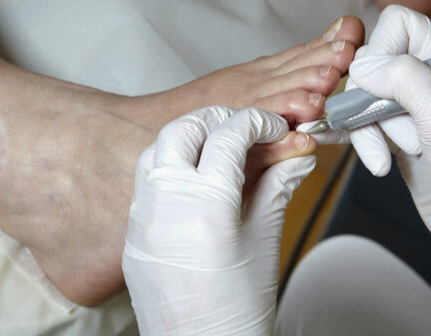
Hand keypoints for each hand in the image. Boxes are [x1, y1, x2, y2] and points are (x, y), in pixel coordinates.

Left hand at [122, 106, 315, 334]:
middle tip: (249, 130)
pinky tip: (202, 178)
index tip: (276, 130)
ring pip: (158, 149)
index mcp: (204, 209)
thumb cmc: (238, 311)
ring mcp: (142, 219)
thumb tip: (296, 158)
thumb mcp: (265, 242)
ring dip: (192, 138)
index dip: (258, 123)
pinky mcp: (134, 233)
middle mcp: (164, 207)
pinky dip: (176, 164)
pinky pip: (149, 179)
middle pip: (183, 130)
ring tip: (225, 150)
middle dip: (219, 120)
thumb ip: (278, 188)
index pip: (228, 136)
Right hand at [317, 5, 430, 275]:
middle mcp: (426, 74)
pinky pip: (360, 121)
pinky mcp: (394, 128)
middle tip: (402, 132)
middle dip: (374, 103)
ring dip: (368, 130)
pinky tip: (372, 159)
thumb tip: (363, 66)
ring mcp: (408, 103)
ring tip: (391, 156)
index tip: (381, 88)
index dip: (381, 51)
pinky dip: (358, 140)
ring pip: (361, 95)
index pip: (397, 24)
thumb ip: (406, 81)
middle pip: (371, 62)